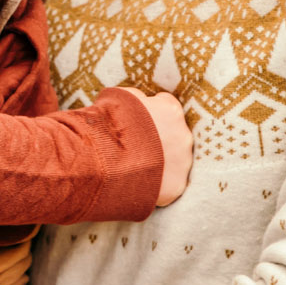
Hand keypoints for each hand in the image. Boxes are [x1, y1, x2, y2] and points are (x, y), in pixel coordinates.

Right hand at [119, 87, 192, 205]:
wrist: (102, 159)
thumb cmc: (108, 125)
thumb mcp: (119, 98)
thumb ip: (137, 98)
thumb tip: (140, 101)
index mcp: (171, 110)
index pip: (167, 107)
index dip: (152, 114)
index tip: (140, 121)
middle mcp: (183, 135)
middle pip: (175, 136)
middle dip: (160, 140)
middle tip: (138, 147)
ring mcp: (182, 163)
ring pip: (175, 161)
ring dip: (161, 162)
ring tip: (136, 167)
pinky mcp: (176, 186)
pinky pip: (169, 184)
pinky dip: (157, 184)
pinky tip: (139, 182)